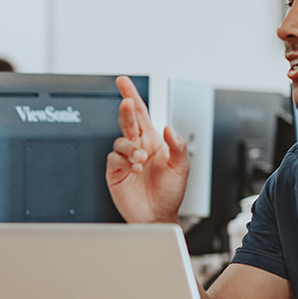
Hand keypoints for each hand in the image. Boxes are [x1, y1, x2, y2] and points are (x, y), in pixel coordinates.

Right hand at [105, 75, 188, 223]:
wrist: (157, 216)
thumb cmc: (170, 193)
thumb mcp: (182, 168)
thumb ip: (177, 146)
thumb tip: (168, 128)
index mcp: (153, 141)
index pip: (141, 114)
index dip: (132, 96)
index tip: (123, 82)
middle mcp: (138, 147)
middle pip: (128, 120)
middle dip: (125, 109)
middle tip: (126, 102)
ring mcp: (125, 158)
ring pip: (121, 140)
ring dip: (131, 147)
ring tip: (140, 159)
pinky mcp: (115, 171)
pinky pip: (114, 158)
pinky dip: (124, 160)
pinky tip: (134, 169)